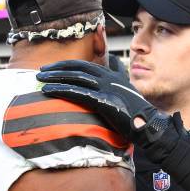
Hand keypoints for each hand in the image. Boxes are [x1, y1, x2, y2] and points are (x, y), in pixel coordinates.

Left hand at [37, 60, 179, 159]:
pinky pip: (76, 93)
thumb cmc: (137, 114)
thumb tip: (111, 73)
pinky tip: (47, 91)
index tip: (54, 67)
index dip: (68, 65)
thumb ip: (116, 82)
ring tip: (40, 79)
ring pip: (74, 78)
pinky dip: (60, 90)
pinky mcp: (102, 101)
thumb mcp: (126, 92)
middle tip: (42, 71)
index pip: (86, 64)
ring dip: (55, 77)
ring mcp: (106, 88)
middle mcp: (108, 78)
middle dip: (57, 68)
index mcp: (113, 75)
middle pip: (77, 68)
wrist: (148, 126)